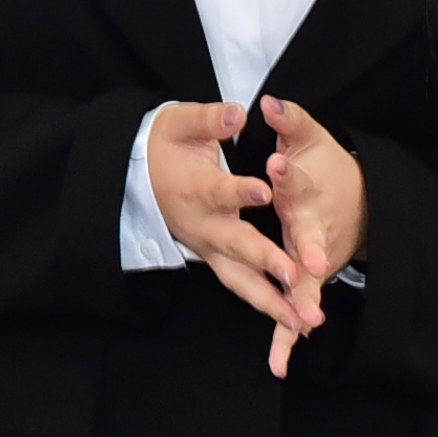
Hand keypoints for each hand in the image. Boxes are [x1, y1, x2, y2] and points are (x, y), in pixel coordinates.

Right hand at [148, 101, 323, 341]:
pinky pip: (242, 288)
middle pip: (235, 245)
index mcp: (194, 188)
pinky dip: (267, 306)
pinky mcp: (215, 260)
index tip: (265, 191)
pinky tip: (294, 323)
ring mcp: (208, 248)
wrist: (136, 177)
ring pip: (240, 280)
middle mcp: (202, 224)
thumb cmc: (163, 146)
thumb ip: (209, 119)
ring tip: (301, 320)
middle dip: (266, 261)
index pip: (219, 190)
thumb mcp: (179, 122)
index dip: (240, 191)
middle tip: (295, 275)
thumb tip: (237, 113)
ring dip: (271, 301)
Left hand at [260, 95, 364, 377]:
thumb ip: (289, 121)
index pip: (296, 178)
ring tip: (306, 324)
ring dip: (306, 301)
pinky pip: (296, 310)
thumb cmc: (324, 168)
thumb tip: (269, 101)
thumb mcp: (307, 139)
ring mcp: (314, 258)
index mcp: (307, 191)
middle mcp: (313, 228)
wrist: (358, 202)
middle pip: (312, 239)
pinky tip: (279, 362)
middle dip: (311, 250)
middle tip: (311, 263)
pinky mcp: (309, 281)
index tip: (273, 166)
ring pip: (308, 283)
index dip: (285, 172)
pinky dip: (288, 337)